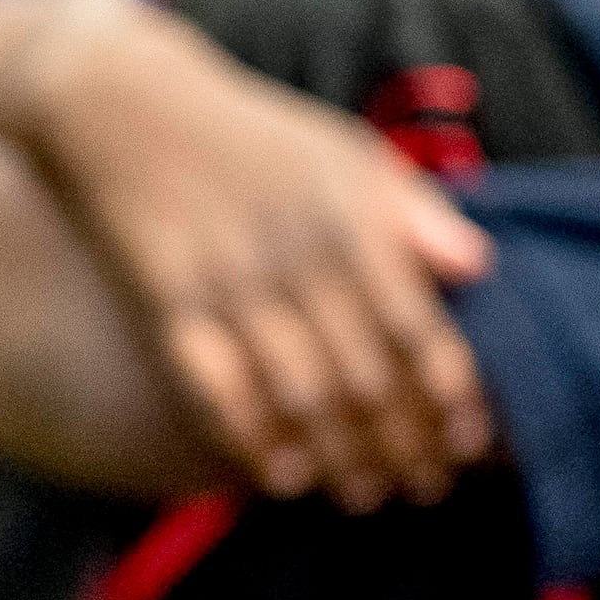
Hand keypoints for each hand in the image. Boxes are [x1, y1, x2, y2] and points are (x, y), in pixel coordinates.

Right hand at [6, 0, 496, 508]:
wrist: (120, 106)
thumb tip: (479, 266)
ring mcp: (227, 284)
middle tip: (426, 485)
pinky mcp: (167, 305)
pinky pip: (217, 391)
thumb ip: (412, 211)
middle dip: (404, 445)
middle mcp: (293, 256)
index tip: (472, 441)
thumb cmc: (251, 137)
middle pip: (367, 378)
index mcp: (348, 217)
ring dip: (341, 458)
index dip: (450, 397)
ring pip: (301, 397)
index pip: (418, 329)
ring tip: (366, 494)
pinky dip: (254, 441)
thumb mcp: (342, 152)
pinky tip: (283, 474)